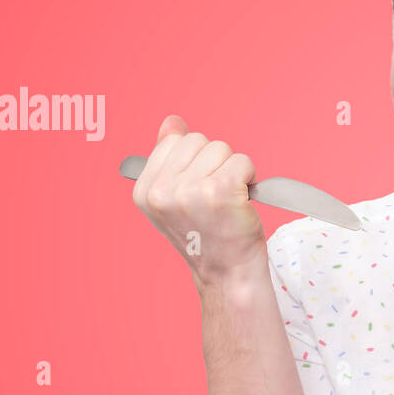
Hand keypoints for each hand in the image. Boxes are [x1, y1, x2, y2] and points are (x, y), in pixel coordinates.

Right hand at [131, 115, 267, 291]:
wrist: (229, 273)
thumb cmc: (208, 235)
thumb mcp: (177, 197)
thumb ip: (170, 158)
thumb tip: (172, 121)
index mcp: (144, 190)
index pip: (174, 141)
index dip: (195, 161)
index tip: (198, 192)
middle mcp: (161, 191)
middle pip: (198, 140)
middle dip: (214, 163)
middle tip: (216, 198)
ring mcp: (189, 191)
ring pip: (221, 148)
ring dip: (233, 170)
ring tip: (228, 201)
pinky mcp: (219, 191)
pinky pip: (242, 161)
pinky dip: (249, 177)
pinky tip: (241, 202)